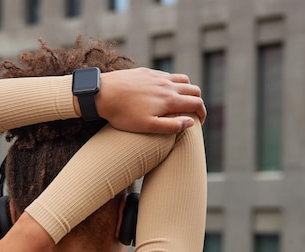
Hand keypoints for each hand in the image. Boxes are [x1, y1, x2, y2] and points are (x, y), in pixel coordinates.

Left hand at [91, 67, 205, 133]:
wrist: (102, 93)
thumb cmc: (123, 114)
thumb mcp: (147, 126)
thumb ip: (171, 126)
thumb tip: (191, 122)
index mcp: (169, 99)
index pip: (196, 103)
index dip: (202, 113)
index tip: (200, 122)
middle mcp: (167, 85)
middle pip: (193, 89)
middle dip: (198, 101)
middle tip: (194, 112)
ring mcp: (157, 76)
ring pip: (182, 79)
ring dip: (187, 89)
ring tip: (182, 101)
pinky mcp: (146, 72)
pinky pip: (167, 74)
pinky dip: (174, 82)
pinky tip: (164, 90)